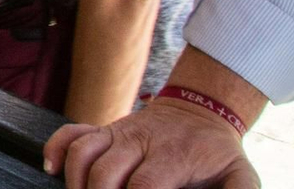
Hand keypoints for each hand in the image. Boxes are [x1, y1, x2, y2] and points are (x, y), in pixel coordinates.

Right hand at [44, 101, 257, 188]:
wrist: (200, 111)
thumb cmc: (219, 154)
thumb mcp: (241, 177)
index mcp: (171, 156)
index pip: (143, 187)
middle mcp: (138, 141)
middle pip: (105, 174)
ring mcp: (117, 133)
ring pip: (83, 154)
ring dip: (76, 183)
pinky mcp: (104, 130)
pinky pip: (71, 134)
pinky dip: (56, 150)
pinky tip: (52, 171)